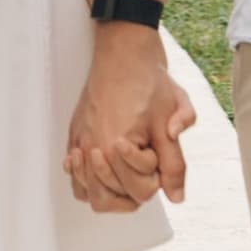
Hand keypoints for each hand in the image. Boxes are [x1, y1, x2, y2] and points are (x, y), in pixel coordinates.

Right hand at [67, 31, 191, 211]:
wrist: (124, 51)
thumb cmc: (147, 82)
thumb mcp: (169, 123)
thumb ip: (174, 164)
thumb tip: (176, 196)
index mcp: (115, 149)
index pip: (139, 192)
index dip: (156, 178)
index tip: (157, 153)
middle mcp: (92, 149)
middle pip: (109, 199)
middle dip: (132, 188)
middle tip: (144, 166)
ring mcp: (79, 141)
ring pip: (88, 193)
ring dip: (107, 190)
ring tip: (123, 173)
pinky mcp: (74, 134)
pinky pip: (74, 174)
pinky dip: (86, 179)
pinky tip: (100, 168)